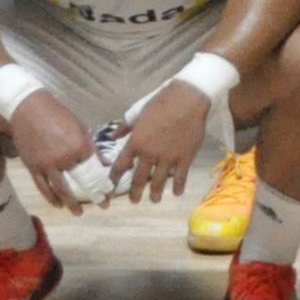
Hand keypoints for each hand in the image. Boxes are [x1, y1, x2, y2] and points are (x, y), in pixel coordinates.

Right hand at [1, 85, 98, 209]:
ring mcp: (48, 164)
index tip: (110, 192)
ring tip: (79, 213)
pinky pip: (43, 187)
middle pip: (82, 182)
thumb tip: (105, 163)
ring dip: (72, 204)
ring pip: (61, 190)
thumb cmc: (58, 115)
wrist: (29, 109)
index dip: (104, 182)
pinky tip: (58, 205)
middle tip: (103, 205)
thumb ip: (93, 148)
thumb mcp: (81, 127)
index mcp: (80, 146)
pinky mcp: (34, 167)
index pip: (95, 169)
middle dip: (94, 196)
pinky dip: (51, 198)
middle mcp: (65, 158)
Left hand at [114, 80, 214, 199]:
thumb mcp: (138, 112)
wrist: (187, 99)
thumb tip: (113, 135)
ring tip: (154, 199)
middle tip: (133, 200)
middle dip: (134, 192)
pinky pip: (180, 178)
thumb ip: (126, 126)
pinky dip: (177, 187)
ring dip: (155, 193)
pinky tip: (176, 193)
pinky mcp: (184, 158)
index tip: (112, 186)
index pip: (120, 165)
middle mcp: (149, 154)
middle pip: (138, 179)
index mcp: (136, 142)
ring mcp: (168, 158)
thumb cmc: (161, 102)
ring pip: (158, 182)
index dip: (114, 178)